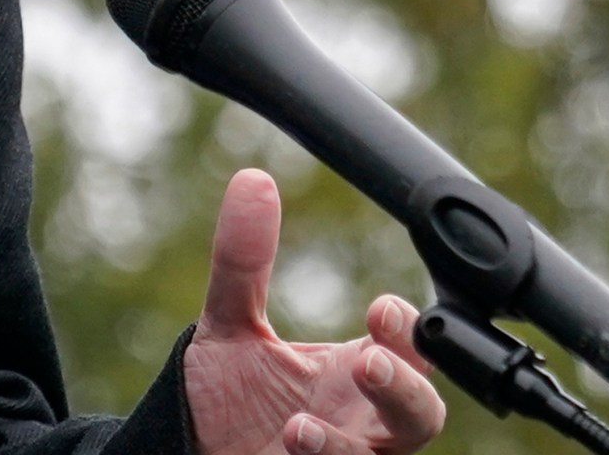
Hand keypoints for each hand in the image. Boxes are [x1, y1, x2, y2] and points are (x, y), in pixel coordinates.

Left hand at [183, 170, 448, 454]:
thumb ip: (243, 261)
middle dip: (408, 390)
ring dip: (346, 445)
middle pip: (423, 414)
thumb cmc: (224, 394)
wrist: (185, 449)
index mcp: (356, 372)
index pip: (411, 348)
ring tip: (300, 424)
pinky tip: (289, 441)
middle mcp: (361, 421)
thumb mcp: (229, 323)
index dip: (408, 330)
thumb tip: (251, 179)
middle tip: (370, 364)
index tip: (380, 308)